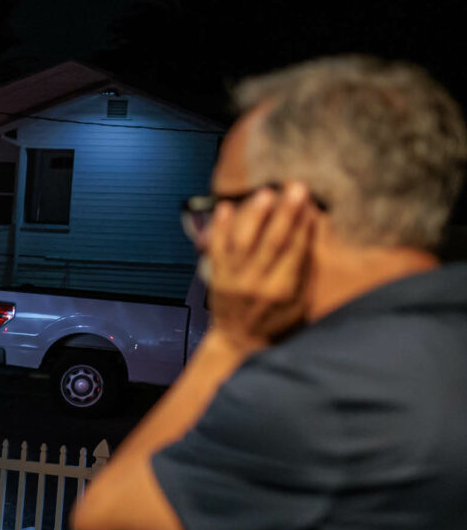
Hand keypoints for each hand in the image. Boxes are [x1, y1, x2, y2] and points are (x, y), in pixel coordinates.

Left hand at [205, 181, 317, 350]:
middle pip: (272, 243)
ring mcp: (234, 280)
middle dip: (285, 214)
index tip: (311, 204)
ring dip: (254, 216)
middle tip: (296, 188)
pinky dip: (220, 229)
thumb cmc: (274, 320)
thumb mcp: (297, 304)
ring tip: (265, 193)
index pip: (294, 251)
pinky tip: (225, 207)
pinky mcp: (217, 278)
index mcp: (281, 290)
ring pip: (244, 243)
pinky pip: (217, 250)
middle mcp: (257, 284)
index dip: (303, 227)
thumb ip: (303, 272)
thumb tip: (310, 234)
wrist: (237, 341)